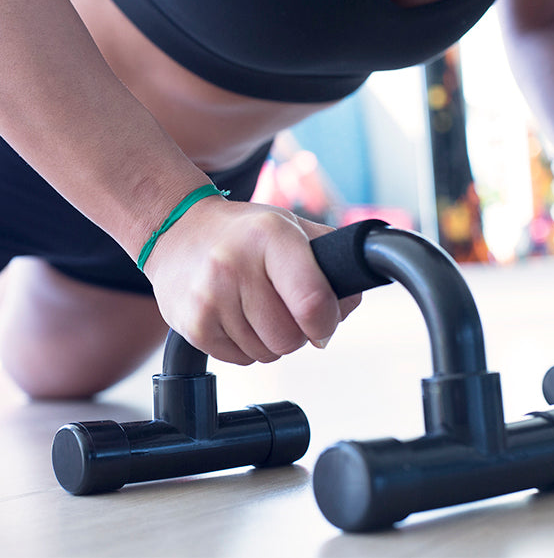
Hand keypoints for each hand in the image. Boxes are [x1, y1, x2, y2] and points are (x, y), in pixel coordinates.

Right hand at [144, 196, 360, 364]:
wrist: (176, 230)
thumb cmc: (242, 233)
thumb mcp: (291, 228)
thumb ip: (330, 263)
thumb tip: (344, 309)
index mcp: (270, 236)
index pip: (312, 301)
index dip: (326, 322)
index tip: (323, 321)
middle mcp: (235, 265)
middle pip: (290, 338)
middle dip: (297, 332)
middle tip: (283, 308)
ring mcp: (209, 297)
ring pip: (267, 353)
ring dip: (270, 340)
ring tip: (254, 307)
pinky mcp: (193, 325)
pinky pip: (241, 360)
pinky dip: (246, 346)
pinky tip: (235, 316)